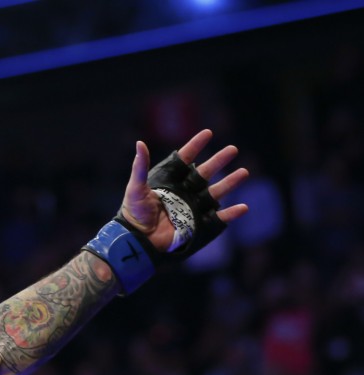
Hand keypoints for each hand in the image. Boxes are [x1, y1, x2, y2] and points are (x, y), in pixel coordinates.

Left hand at [120, 129, 248, 250]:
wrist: (138, 238)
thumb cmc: (134, 213)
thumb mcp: (135, 188)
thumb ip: (140, 167)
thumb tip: (140, 143)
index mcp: (170, 180)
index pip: (184, 159)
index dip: (196, 146)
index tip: (208, 133)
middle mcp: (184, 191)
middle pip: (205, 173)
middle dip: (219, 161)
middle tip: (232, 149)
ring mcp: (192, 206)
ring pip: (215, 192)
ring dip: (230, 182)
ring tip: (244, 172)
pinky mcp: (197, 223)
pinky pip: (218, 218)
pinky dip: (231, 214)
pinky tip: (243, 207)